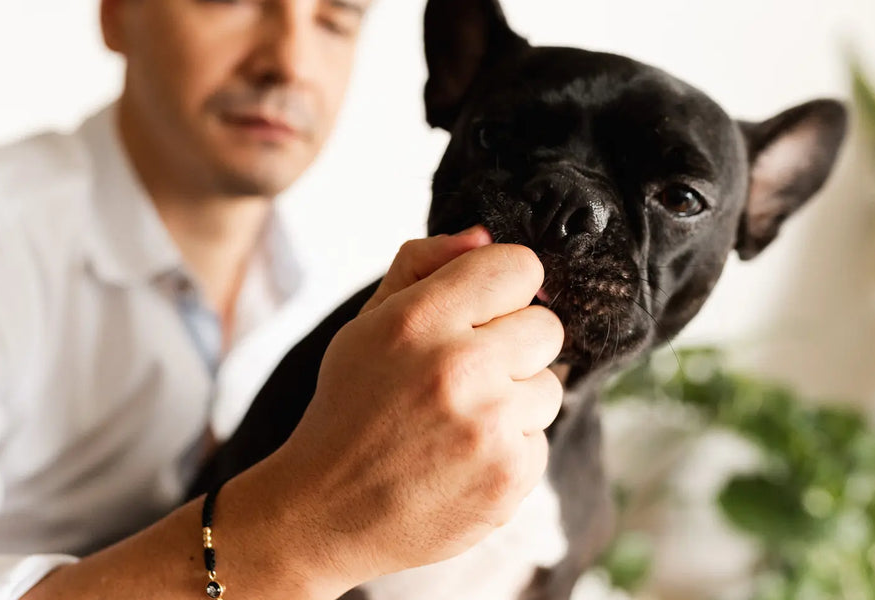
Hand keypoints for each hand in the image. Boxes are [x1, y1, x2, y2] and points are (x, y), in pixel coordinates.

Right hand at [269, 226, 565, 592]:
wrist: (324, 512)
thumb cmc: (348, 410)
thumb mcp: (365, 326)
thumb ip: (421, 267)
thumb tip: (483, 236)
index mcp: (418, 319)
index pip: (520, 267)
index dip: (504, 288)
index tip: (483, 312)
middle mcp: (459, 367)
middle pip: (547, 326)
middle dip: (513, 347)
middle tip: (465, 376)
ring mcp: (489, 426)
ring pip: (550, 387)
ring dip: (513, 402)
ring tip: (456, 423)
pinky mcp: (510, 477)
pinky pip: (540, 440)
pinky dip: (508, 450)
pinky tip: (460, 461)